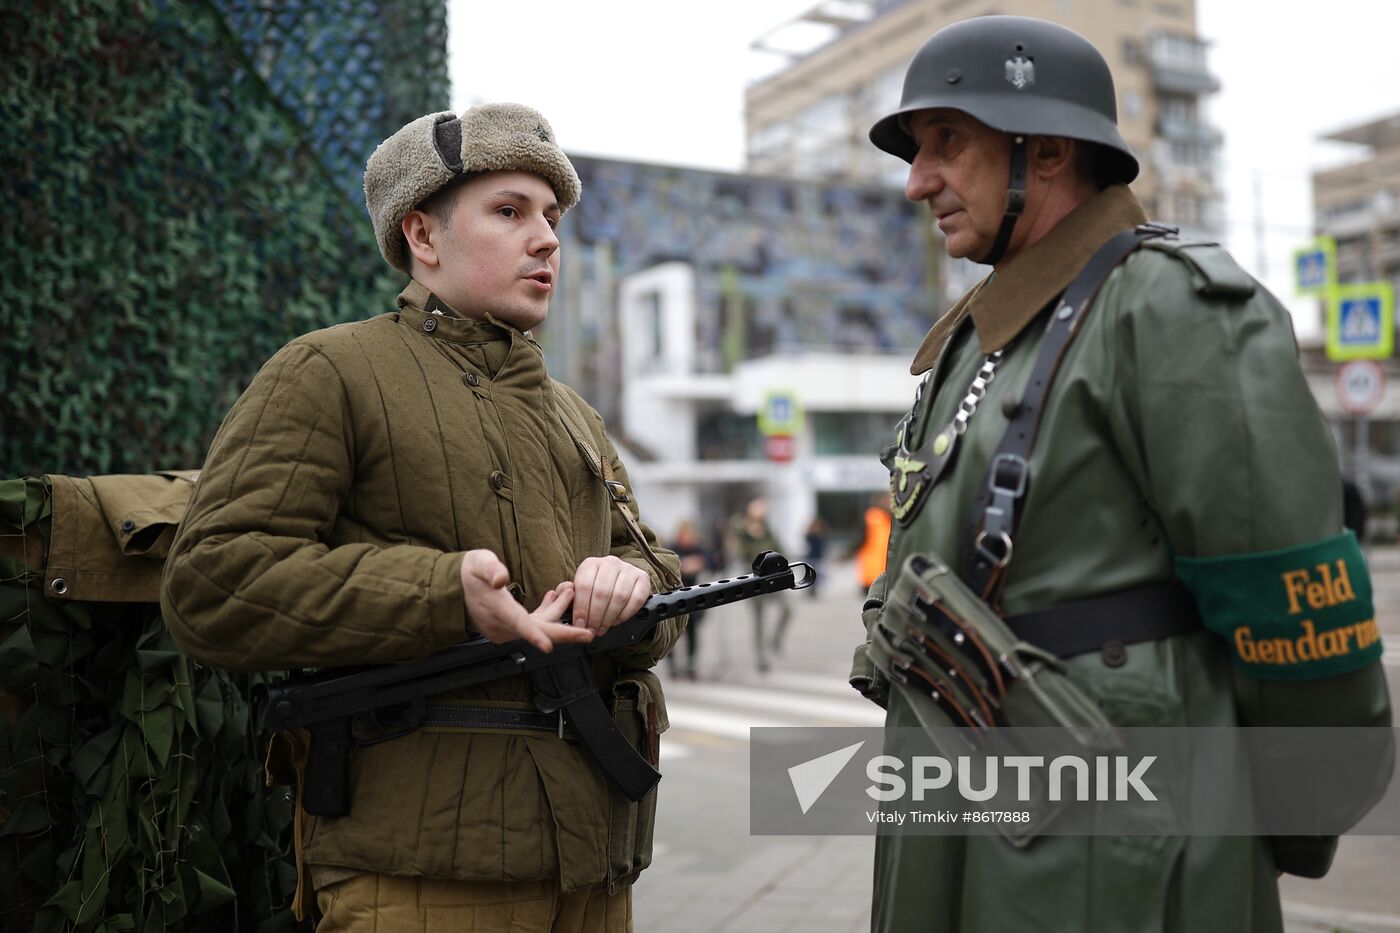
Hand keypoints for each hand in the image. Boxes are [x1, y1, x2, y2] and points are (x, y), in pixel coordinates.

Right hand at [459, 550, 590, 652]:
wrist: (455, 588)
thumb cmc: (469, 573)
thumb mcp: (478, 563)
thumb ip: (490, 569)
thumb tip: (501, 578)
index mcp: (497, 609)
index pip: (518, 623)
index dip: (534, 635)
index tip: (548, 646)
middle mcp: (502, 624)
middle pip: (537, 632)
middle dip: (565, 632)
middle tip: (589, 632)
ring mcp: (507, 628)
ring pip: (538, 626)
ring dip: (557, 612)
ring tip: (569, 590)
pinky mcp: (510, 627)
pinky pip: (533, 624)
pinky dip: (547, 612)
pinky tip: (555, 597)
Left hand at [571, 556, 650, 635]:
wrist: (618, 581)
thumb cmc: (595, 588)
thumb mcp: (578, 588)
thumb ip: (568, 592)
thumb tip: (563, 593)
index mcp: (591, 563)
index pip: (584, 585)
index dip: (581, 608)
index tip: (579, 624)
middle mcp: (610, 562)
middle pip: (602, 593)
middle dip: (595, 616)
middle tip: (592, 630)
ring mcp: (628, 569)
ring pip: (619, 597)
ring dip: (609, 618)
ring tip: (602, 628)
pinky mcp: (643, 578)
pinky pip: (635, 600)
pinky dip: (625, 614)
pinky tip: (616, 621)